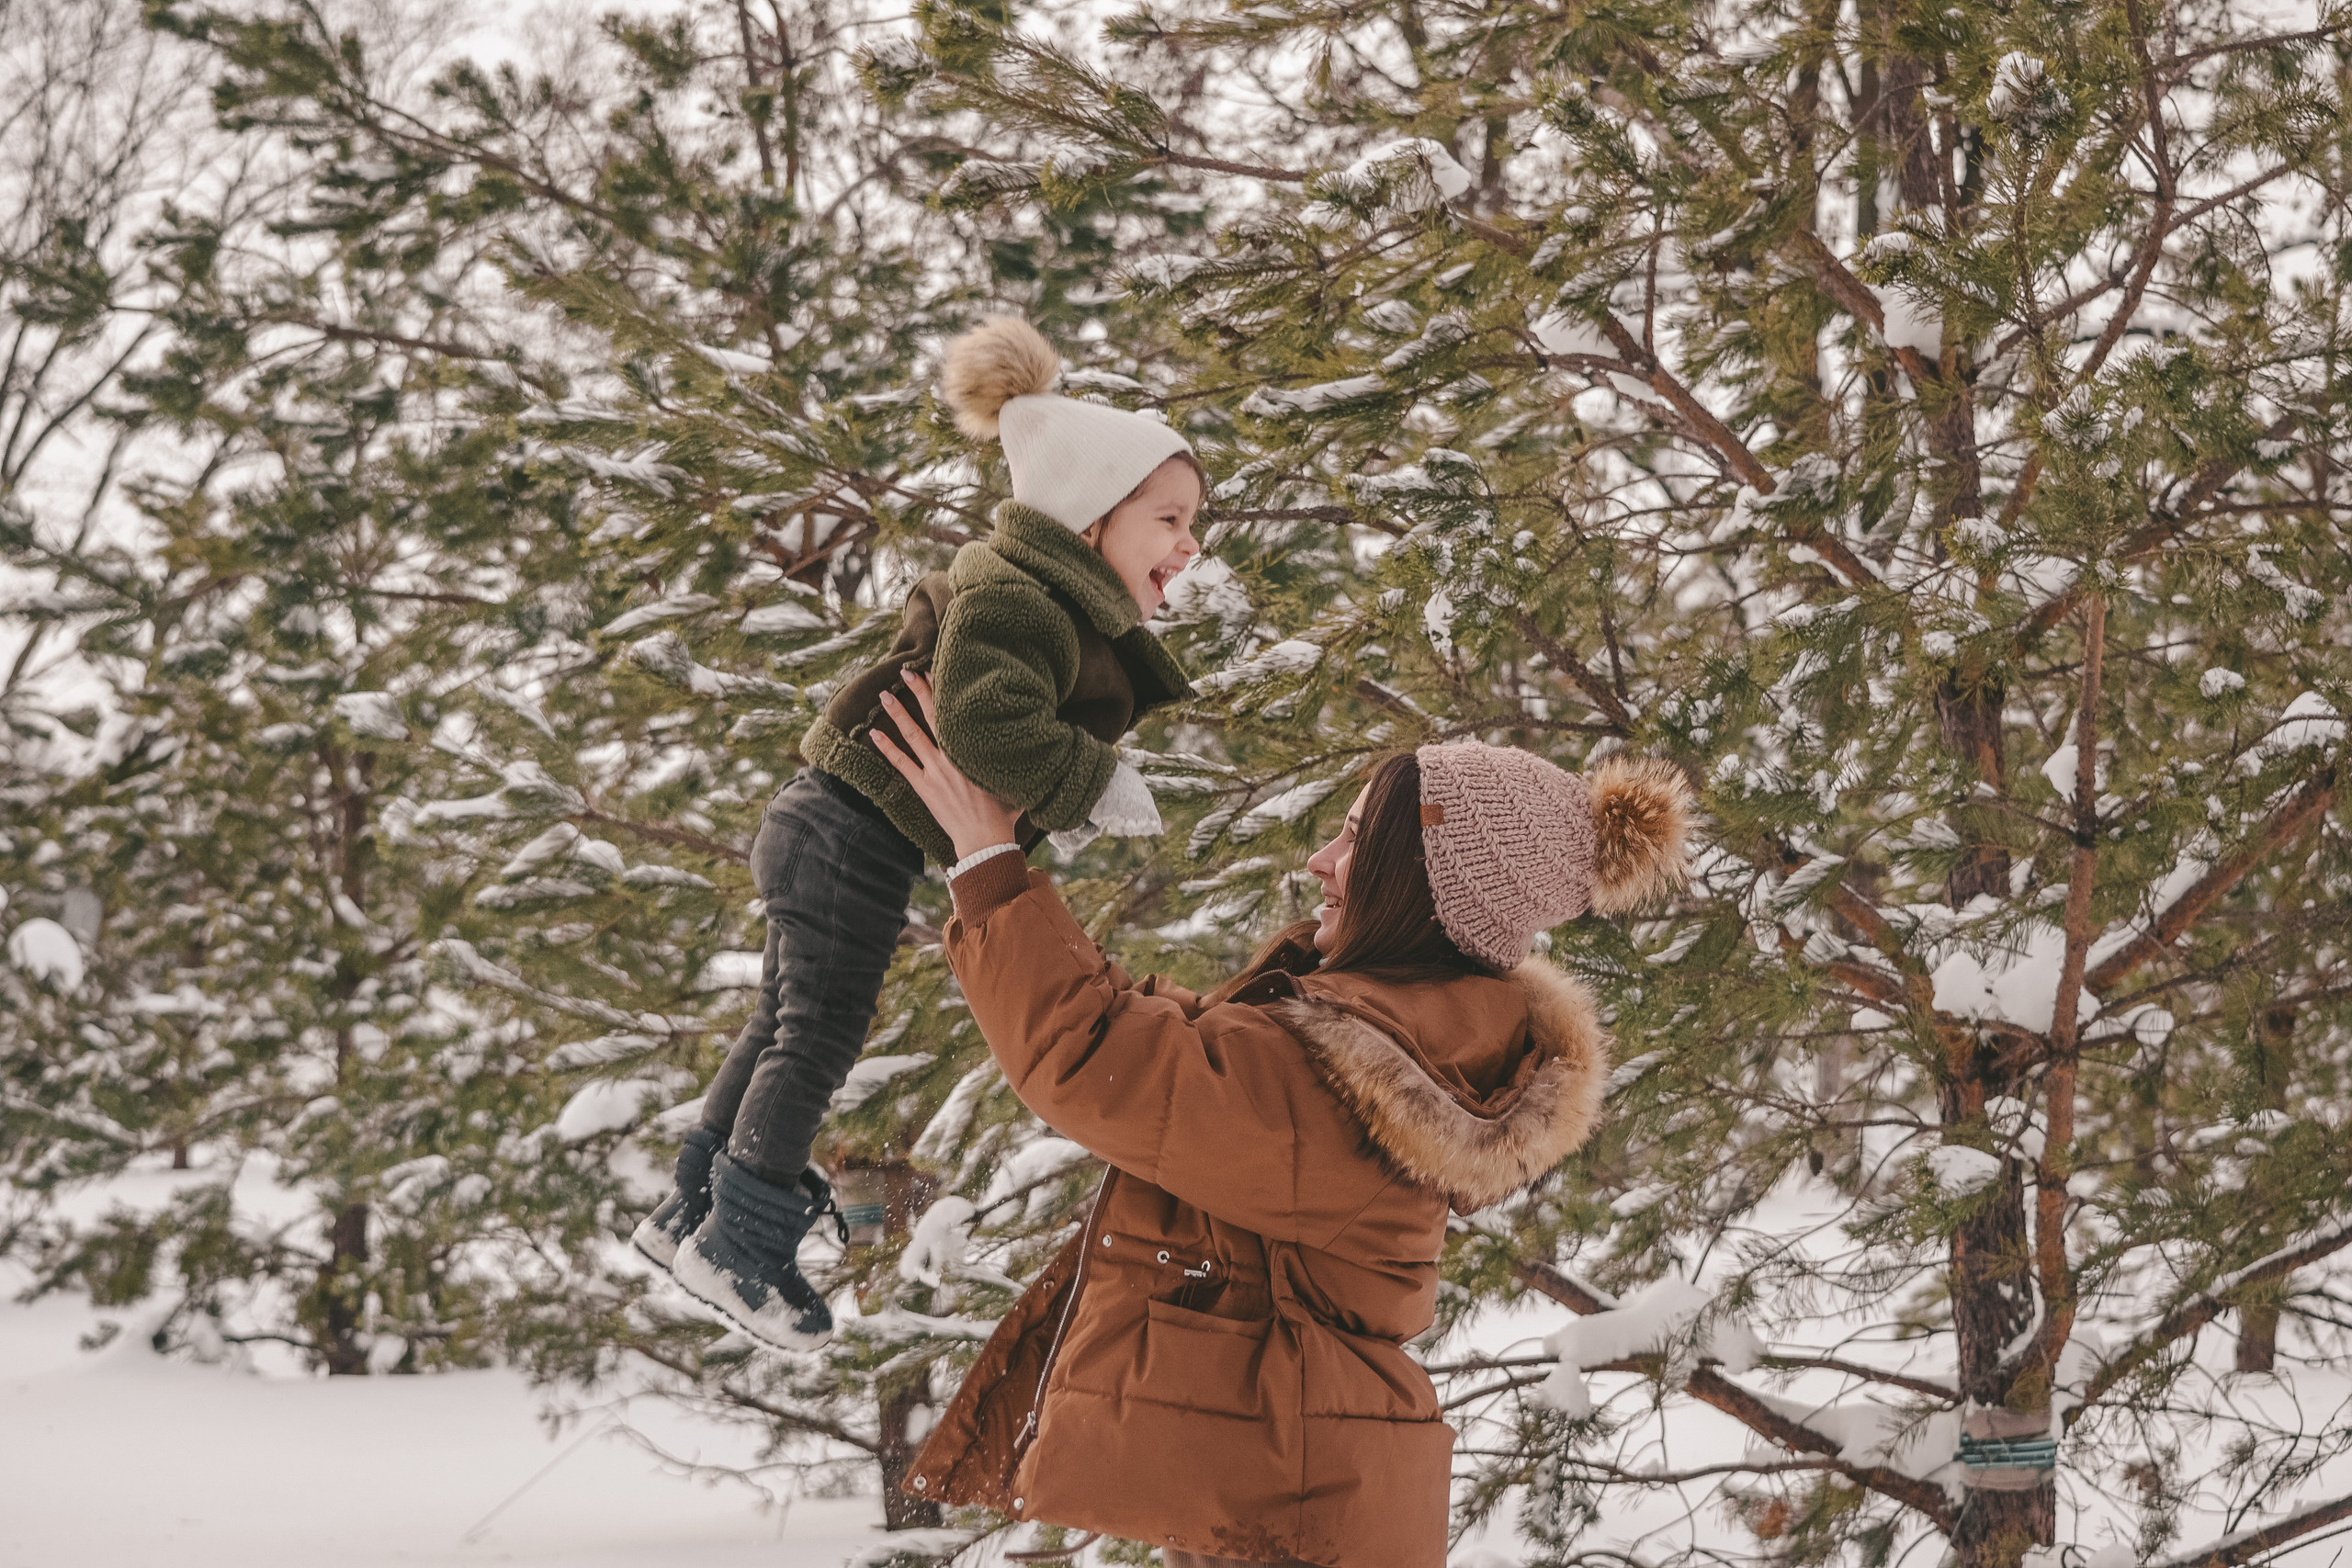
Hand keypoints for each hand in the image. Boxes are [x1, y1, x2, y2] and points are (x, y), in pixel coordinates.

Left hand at [871, 671, 1020, 861]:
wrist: (986, 839)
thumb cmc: (1003, 812)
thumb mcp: (1011, 779)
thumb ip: (1009, 758)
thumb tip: (1027, 741)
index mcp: (972, 750)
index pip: (955, 714)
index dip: (943, 692)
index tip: (935, 672)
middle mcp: (952, 755)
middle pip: (932, 716)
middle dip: (919, 691)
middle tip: (906, 672)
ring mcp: (935, 771)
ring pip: (913, 735)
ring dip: (898, 713)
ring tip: (885, 695)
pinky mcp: (924, 787)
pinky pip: (901, 763)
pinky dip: (886, 748)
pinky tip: (874, 733)